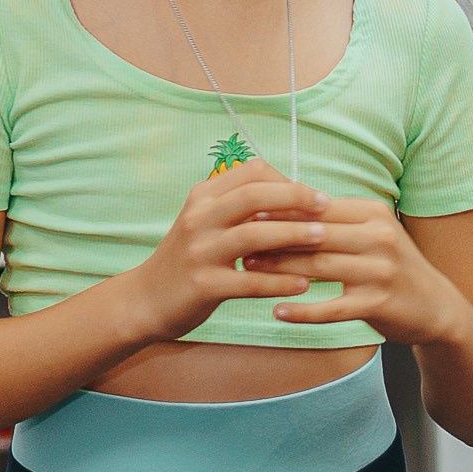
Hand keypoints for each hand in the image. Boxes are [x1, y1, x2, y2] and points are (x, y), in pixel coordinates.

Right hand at [126, 160, 330, 342]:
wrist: (145, 299)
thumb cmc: (190, 257)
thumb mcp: (208, 222)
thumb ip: (242, 208)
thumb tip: (295, 194)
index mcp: (203, 196)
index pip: (252, 172)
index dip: (286, 180)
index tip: (312, 195)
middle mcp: (199, 218)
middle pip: (254, 195)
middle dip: (295, 197)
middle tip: (327, 206)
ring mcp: (199, 251)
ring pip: (253, 235)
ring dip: (293, 234)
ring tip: (323, 238)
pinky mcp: (203, 285)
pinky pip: (248, 281)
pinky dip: (279, 282)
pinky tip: (304, 284)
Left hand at [253, 196, 472, 344]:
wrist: (435, 306)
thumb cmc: (391, 268)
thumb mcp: (370, 234)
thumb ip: (334, 222)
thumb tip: (280, 206)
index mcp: (373, 213)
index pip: (318, 208)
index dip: (280, 210)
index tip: (244, 213)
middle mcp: (379, 237)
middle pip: (314, 235)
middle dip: (273, 238)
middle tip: (236, 242)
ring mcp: (380, 270)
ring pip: (319, 267)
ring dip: (279, 270)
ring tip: (246, 270)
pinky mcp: (379, 303)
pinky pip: (332, 307)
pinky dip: (302, 310)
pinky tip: (277, 311)